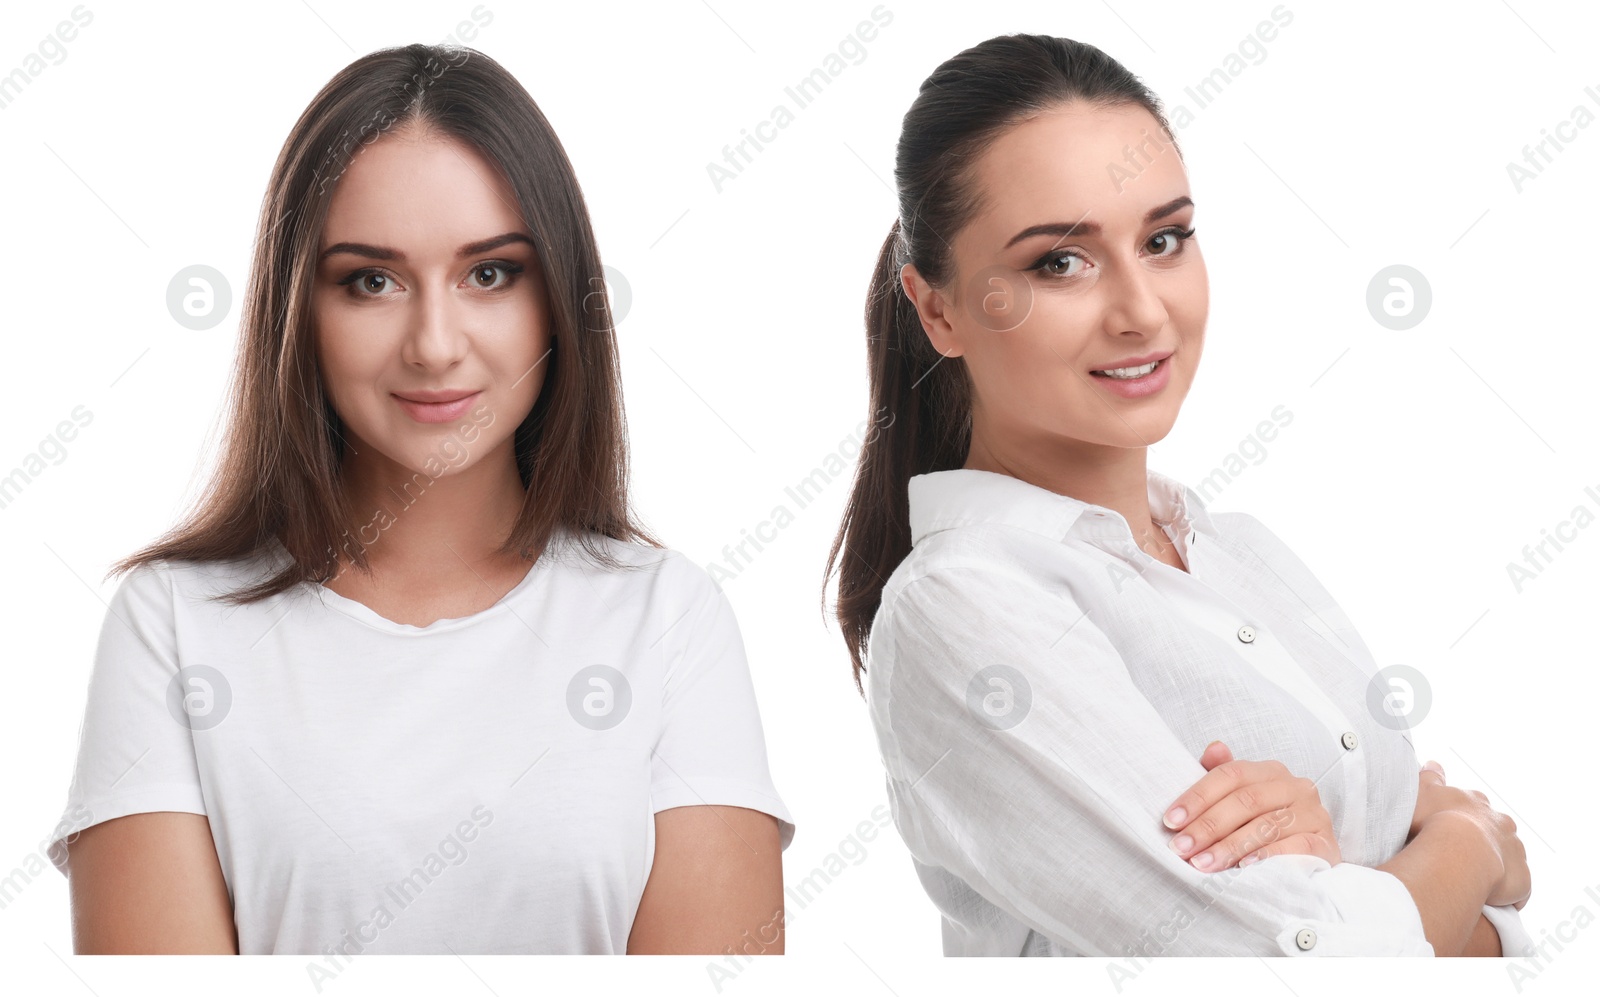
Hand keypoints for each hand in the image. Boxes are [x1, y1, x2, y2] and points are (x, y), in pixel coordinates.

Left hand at [1163, 741, 1340, 871]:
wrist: (1311, 853)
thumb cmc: (1267, 823)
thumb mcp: (1241, 798)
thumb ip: (1222, 775)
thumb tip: (1213, 749)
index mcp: (1269, 771)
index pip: (1230, 775)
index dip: (1198, 796)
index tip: (1171, 820)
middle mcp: (1295, 786)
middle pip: (1246, 801)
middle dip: (1208, 826)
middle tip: (1182, 848)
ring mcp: (1313, 814)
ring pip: (1267, 825)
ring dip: (1230, 846)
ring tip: (1203, 863)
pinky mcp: (1325, 842)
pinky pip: (1297, 847)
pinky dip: (1268, 856)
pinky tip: (1244, 867)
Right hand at [1411, 761, 1529, 910]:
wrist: (1459, 852)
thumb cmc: (1434, 822)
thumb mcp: (1422, 791)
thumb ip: (1429, 777)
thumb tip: (1434, 764)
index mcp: (1477, 804)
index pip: (1474, 807)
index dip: (1461, 817)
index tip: (1449, 827)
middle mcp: (1501, 823)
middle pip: (1496, 830)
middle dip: (1484, 840)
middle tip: (1461, 855)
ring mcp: (1514, 851)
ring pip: (1507, 858)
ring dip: (1496, 866)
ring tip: (1474, 880)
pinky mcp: (1521, 879)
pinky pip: (1516, 889)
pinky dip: (1505, 894)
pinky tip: (1489, 900)